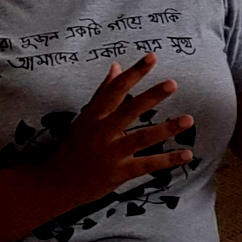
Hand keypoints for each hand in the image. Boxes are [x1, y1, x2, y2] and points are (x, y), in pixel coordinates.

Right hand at [41, 55, 195, 205]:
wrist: (53, 184)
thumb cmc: (72, 148)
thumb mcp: (84, 118)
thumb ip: (103, 93)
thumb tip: (117, 66)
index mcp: (93, 116)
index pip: (115, 89)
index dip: (134, 73)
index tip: (152, 57)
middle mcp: (102, 132)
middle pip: (129, 110)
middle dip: (151, 97)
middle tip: (172, 83)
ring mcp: (111, 153)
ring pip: (142, 137)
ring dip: (167, 128)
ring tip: (188, 119)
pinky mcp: (119, 173)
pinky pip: (148, 164)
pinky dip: (168, 160)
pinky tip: (188, 154)